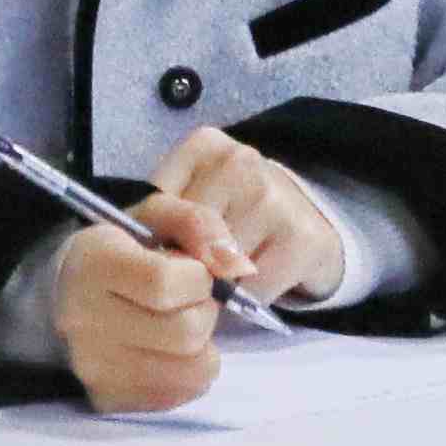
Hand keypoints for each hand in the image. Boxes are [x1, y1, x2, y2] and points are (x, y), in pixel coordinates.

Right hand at [43, 210, 224, 414]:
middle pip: (185, 333)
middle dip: (204, 312)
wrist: (63, 294)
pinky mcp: (108, 399)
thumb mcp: (155, 217)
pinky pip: (180, 396)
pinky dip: (189, 373)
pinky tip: (169, 350)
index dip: (198, 277)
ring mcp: (94, 367)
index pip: (165, 284)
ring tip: (181, 324)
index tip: (193, 270)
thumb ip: (198, 224)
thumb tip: (239, 266)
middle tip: (190, 300)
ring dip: (203, 346)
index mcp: (93, 264)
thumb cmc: (118, 251)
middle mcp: (84, 321)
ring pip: (192, 371)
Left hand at [144, 129, 348, 309]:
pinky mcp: (303, 237)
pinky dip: (247, 298)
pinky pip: (254, 288)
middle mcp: (240, 162)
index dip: (150, 241)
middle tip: (191, 273)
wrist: (305, 219)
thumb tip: (139, 255)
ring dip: (217, 285)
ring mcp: (274, 196)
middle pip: (188, 236)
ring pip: (219, 265)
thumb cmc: (232, 210)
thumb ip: (160, 216)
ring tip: (225, 273)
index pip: (155, 204)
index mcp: (203, 146)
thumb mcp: (189, 197)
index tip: (155, 256)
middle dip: (184, 265)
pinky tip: (253, 282)